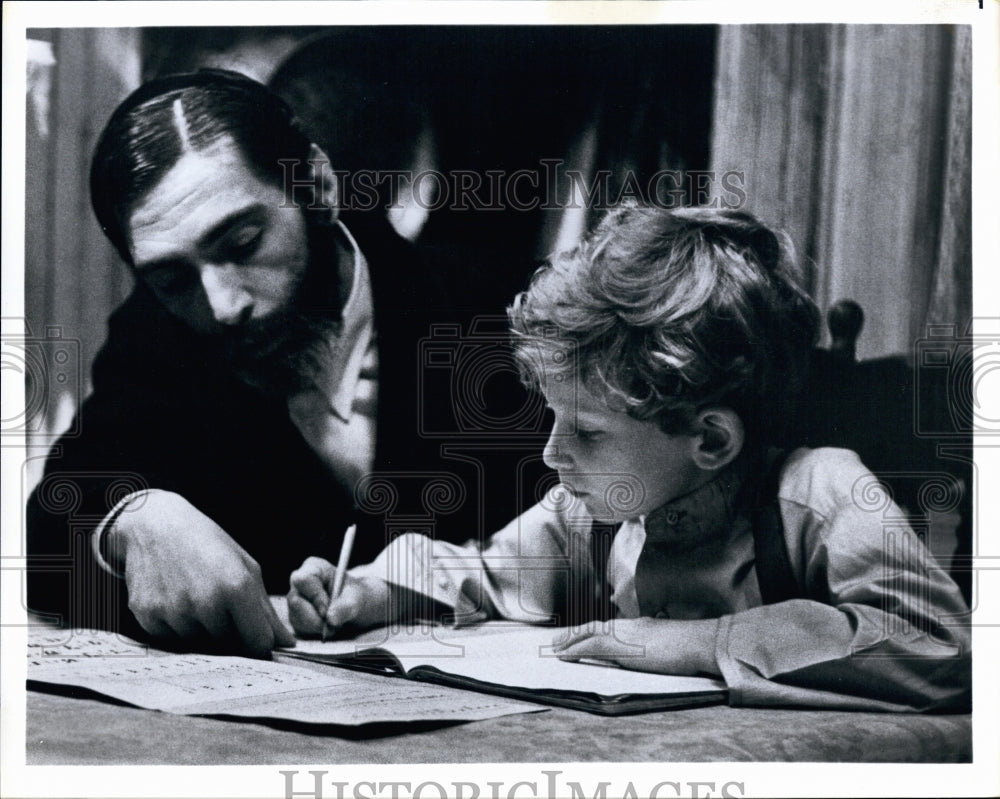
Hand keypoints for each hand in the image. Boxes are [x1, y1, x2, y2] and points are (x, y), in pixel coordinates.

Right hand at [107, 490, 294, 655]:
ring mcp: (175, 612)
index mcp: (236, 588)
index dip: (260, 644)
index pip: (258, 642)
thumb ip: (266, 611)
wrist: (155, 527)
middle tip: (218, 600)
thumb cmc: (209, 545)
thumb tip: (287, 643)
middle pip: (229, 645)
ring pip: (199, 643)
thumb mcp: (246, 568)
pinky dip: (176, 626)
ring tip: (194, 594)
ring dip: (201, 628)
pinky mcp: (148, 617)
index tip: (257, 638)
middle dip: (229, 631)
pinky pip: (171, 639)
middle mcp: (206, 603)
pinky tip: (173, 597)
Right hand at [287, 556, 395, 637]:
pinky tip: (327, 627)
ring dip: (317, 626)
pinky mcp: (295, 616)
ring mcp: (295, 600)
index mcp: (313, 567)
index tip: (327, 611)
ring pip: (296, 617)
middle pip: (296, 601)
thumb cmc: (354, 596)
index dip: (314, 597)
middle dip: (315, 618)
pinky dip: (315, 632)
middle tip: (333, 624)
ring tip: (334, 623)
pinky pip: (299, 628)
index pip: (303, 580)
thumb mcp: (356, 599)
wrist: (354, 607)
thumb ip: (345, 606)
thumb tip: (330, 618)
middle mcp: (300, 583)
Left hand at [551, 617, 721, 676]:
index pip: (607, 626)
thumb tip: (647, 652)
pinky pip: (592, 647)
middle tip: (557, 642)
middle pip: (593, 627)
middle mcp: (628, 626)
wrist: (701, 642)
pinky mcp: (624, 647)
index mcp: (638, 627)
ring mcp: (625, 635)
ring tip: (554, 649)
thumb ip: (652, 646)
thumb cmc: (690, 646)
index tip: (576, 636)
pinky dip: (575, 650)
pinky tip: (565, 655)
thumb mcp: (666, 644)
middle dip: (573, 634)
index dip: (589, 631)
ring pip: (588, 634)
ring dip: (569, 641)